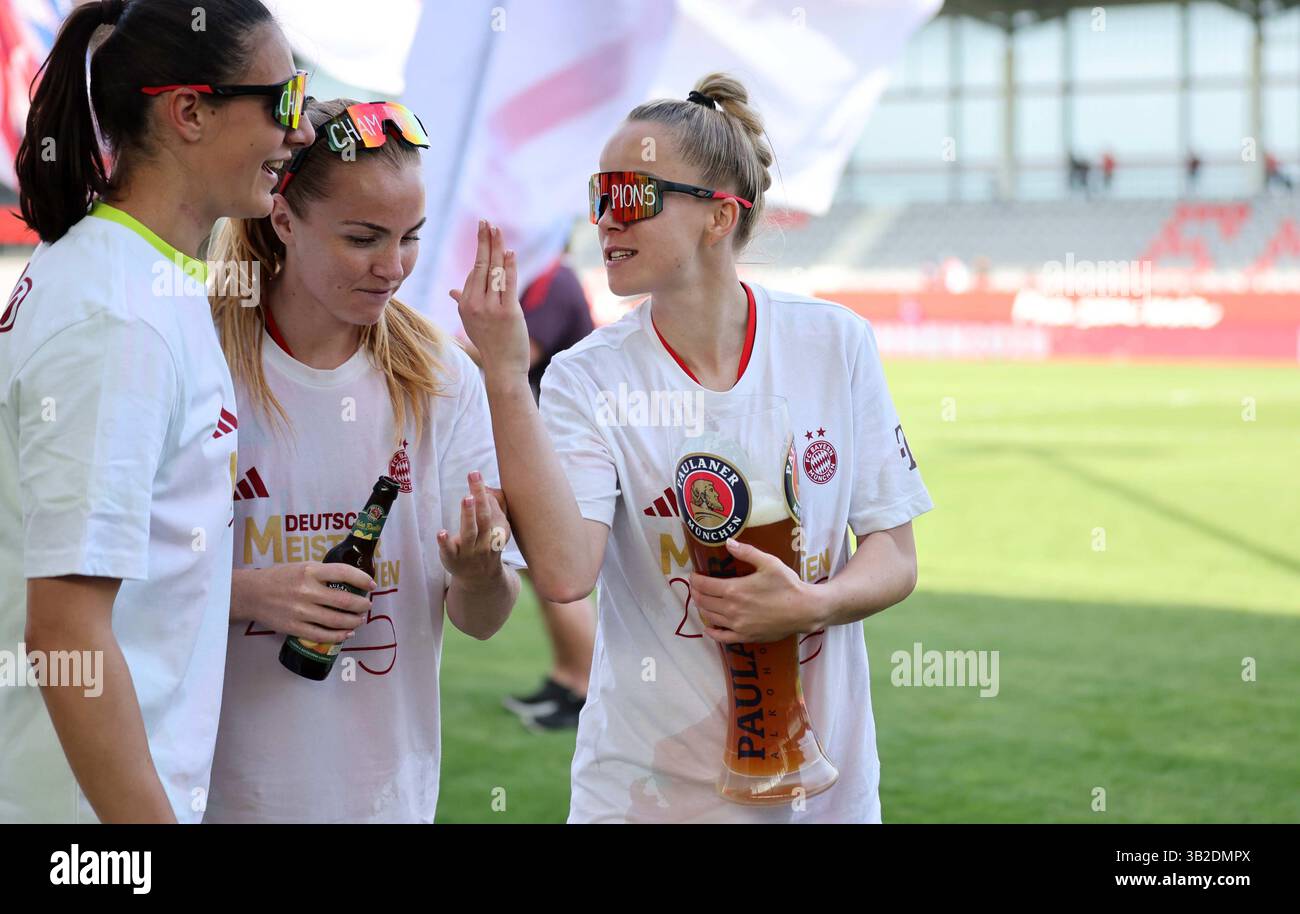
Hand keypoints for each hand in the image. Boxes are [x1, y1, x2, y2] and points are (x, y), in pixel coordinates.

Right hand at [233, 562, 374, 642]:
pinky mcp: (294, 627)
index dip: (362, 579)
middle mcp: (306, 590)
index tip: (371, 585)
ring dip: (354, 621)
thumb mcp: (301, 566)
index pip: (343, 573)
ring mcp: (300, 611)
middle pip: (344, 600)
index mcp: (310, 571)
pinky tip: (347, 633)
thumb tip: (350, 580)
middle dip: (361, 605)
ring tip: (360, 619)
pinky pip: (322, 635)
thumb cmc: (279, 578)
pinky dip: (338, 636)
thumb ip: (323, 573)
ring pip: (336, 620)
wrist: (251, 594)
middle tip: (367, 605)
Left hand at [438, 470, 511, 588]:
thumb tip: (488, 488)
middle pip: (484, 517)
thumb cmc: (486, 547)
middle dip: (480, 496)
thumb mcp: (496, 530)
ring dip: (469, 515)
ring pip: (470, 532)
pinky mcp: (453, 559)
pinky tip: (441, 532)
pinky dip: (446, 542)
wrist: (480, 579)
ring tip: (467, 498)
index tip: (476, 475)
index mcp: (496, 532)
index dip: (485, 493)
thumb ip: (495, 509)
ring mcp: (469, 551)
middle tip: (474, 476)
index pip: (492, 510)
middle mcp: (485, 541)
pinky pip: (450, 551)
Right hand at [448, 220, 530, 378]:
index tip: (483, 231)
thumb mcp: (471, 322)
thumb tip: (452, 290)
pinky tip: (510, 252)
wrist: (503, 367)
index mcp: (465, 304)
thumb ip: (462, 302)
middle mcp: (475, 305)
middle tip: (487, 222)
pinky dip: (510, 267)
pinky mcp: (508, 313)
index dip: (480, 249)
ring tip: (498, 230)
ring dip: (497, 248)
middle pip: (481, 266)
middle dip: (484, 241)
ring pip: (495, 272)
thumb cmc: (489, 343)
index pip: (473, 271)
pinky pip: (509, 284)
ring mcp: (491, 309)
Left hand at [688, 538, 822, 643]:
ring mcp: (737, 625)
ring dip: (702, 608)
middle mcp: (731, 609)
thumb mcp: (769, 563)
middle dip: (696, 593)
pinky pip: (722, 637)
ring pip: (710, 617)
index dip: (695, 580)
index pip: (704, 585)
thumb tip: (728, 542)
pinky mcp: (745, 637)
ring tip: (701, 601)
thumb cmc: (787, 584)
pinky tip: (709, 627)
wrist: (804, 610)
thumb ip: (746, 552)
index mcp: (734, 589)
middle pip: (704, 601)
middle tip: (695, 586)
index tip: (693, 575)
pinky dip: (712, 632)